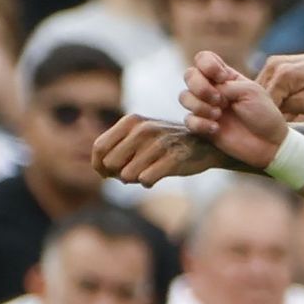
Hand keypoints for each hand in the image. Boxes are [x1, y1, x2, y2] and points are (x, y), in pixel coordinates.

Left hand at [91, 114, 234, 186]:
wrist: (205, 145)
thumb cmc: (165, 144)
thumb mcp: (139, 136)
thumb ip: (116, 149)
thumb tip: (101, 171)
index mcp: (131, 121)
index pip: (99, 147)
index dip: (99, 165)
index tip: (107, 173)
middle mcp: (143, 129)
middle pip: (110, 163)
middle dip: (117, 173)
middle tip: (132, 171)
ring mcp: (159, 143)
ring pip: (127, 175)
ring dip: (135, 179)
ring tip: (148, 171)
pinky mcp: (174, 158)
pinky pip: (145, 180)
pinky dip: (149, 182)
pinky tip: (158, 175)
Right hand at [179, 51, 289, 169]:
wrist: (268, 143)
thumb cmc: (264, 114)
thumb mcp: (250, 92)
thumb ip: (226, 85)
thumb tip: (208, 88)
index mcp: (226, 77)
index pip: (203, 59)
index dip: (207, 65)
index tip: (222, 77)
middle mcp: (213, 89)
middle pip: (189, 75)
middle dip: (201, 87)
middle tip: (221, 101)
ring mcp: (206, 107)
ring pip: (184, 97)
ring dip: (200, 106)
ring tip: (219, 116)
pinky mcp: (203, 127)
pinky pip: (188, 120)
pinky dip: (200, 124)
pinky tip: (216, 129)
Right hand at [258, 48, 303, 116]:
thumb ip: (288, 111)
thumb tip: (271, 119)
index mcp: (281, 76)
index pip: (263, 105)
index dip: (269, 119)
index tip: (276, 128)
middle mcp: (272, 66)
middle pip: (259, 97)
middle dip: (268, 110)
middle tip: (283, 120)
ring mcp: (271, 63)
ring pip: (260, 91)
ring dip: (269, 102)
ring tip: (285, 111)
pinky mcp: (274, 63)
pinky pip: (266, 84)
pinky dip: (272, 94)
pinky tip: (284, 101)